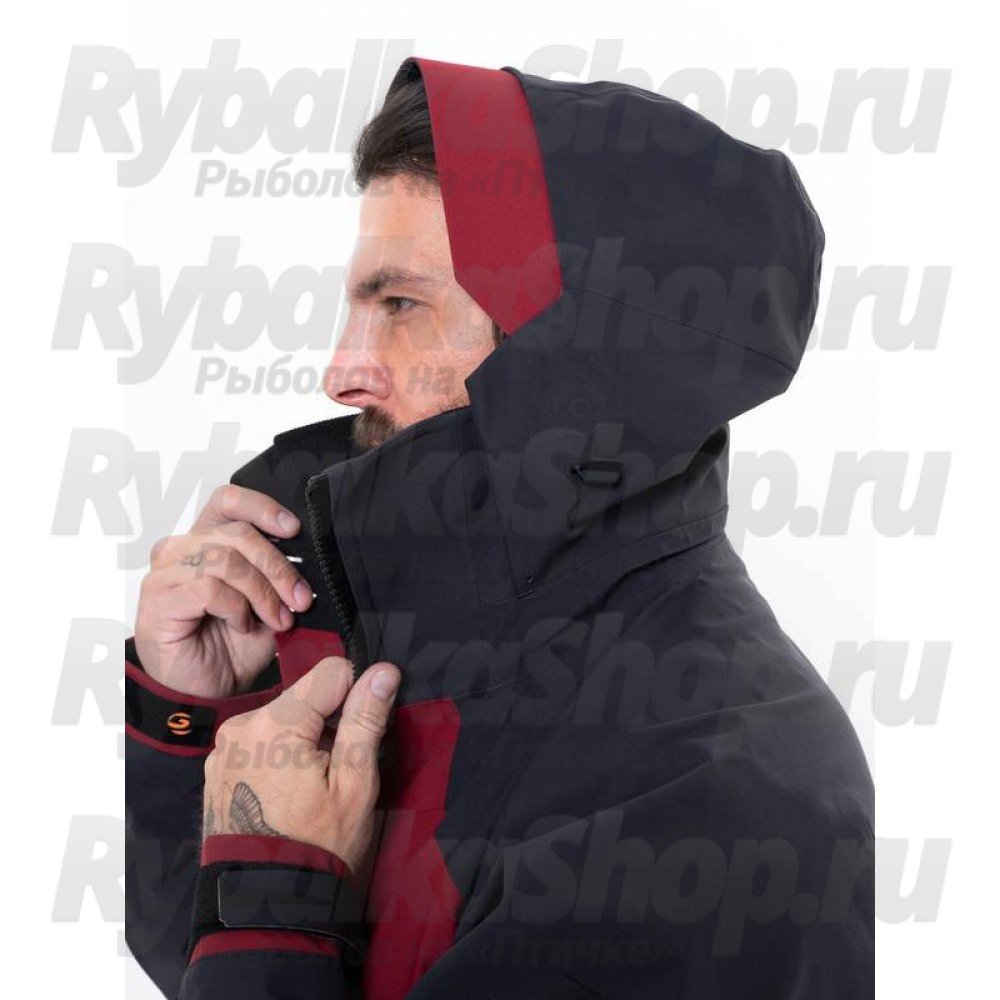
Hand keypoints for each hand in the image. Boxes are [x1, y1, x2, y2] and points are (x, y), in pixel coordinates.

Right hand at [134, 484, 313, 697]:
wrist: (207, 692)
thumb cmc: (232, 647)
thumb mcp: (270, 604)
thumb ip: (281, 577)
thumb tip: (312, 560)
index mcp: (207, 541)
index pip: (228, 500)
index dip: (262, 508)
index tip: (293, 529)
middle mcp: (181, 549)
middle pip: (237, 533)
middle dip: (278, 567)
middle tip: (300, 599)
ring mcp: (165, 572)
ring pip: (226, 560)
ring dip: (262, 592)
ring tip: (276, 619)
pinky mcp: (158, 598)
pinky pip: (209, 587)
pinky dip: (236, 608)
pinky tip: (242, 625)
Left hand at [201, 656, 400, 875]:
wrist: (264, 905)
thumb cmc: (314, 847)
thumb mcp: (354, 783)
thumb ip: (365, 719)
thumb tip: (383, 671)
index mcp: (274, 724)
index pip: (331, 672)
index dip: (356, 696)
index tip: (360, 732)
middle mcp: (241, 727)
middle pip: (305, 696)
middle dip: (327, 722)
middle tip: (336, 770)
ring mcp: (224, 749)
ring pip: (282, 718)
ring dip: (302, 739)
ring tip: (310, 786)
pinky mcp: (219, 767)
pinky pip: (259, 742)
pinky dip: (278, 755)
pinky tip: (287, 792)